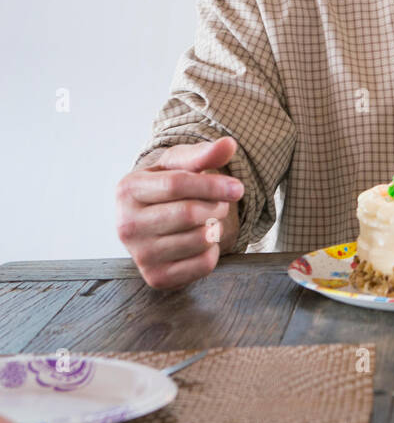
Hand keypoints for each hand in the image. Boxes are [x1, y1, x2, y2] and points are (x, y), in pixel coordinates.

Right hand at [116, 137, 243, 289]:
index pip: (176, 185)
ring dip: (216, 228)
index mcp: (127, 190)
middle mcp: (126, 225)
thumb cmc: (169, 187)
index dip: (212, 185)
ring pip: (198, 240)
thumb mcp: (180, 164)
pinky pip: (203, 265)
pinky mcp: (156, 278)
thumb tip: (229, 144)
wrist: (154, 220)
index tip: (238, 188)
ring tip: (208, 220)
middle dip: (215, 206)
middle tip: (219, 204)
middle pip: (188, 214)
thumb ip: (203, 153)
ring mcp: (139, 255)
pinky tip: (201, 241)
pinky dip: (213, 251)